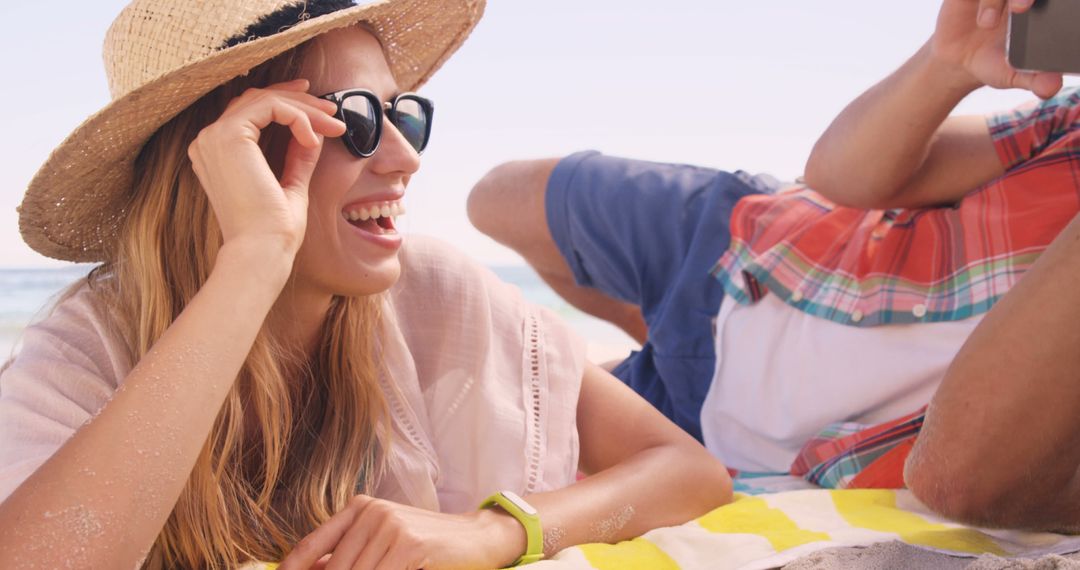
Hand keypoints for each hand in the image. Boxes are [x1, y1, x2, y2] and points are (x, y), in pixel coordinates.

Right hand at [187, 79, 346, 258]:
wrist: (261, 249)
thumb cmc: (273, 229)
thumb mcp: (290, 183)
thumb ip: (297, 156)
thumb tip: (313, 132)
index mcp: (218, 153)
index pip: (250, 111)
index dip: (286, 102)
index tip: (319, 109)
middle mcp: (210, 141)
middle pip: (257, 99)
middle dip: (300, 101)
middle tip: (332, 112)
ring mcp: (214, 136)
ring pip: (265, 99)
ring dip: (305, 108)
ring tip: (333, 125)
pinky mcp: (229, 135)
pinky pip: (270, 107)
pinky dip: (298, 117)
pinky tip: (312, 139)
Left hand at [277, 495, 526, 569]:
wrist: (477, 538)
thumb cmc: (428, 543)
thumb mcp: (383, 540)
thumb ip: (348, 553)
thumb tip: (309, 569)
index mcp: (359, 508)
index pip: (312, 545)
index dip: (291, 568)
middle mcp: (371, 513)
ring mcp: (389, 528)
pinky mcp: (407, 547)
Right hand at [931, 0, 1061, 97]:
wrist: (957, 62)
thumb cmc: (991, 63)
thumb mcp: (1013, 76)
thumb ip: (1034, 80)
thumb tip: (1051, 86)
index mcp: (1037, 9)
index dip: (1051, 0)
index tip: (1035, 11)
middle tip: (1020, 9)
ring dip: (993, 0)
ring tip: (986, 23)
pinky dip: (980, 1)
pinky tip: (977, 17)